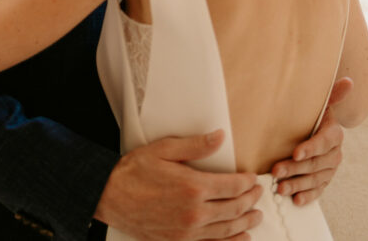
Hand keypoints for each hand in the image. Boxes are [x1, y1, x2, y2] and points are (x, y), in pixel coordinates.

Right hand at [95, 130, 262, 240]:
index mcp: (193, 187)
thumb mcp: (164, 150)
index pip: (232, 186)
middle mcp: (194, 213)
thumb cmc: (134, 172)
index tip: (253, 178)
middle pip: (234, 208)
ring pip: (227, 229)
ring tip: (256, 215)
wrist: (109, 196)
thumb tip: (220, 137)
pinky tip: (240, 238)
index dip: (247, 182)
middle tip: (259, 193)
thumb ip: (195, 145)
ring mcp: (187, 232)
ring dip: (245, 222)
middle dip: (250, 200)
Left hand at [271, 78, 352, 205]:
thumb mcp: (322, 105)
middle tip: (275, 171)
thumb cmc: (315, 115)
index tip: (295, 153)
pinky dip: (307, 196)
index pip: (323, 142)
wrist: (318, 130)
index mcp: (334, 134)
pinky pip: (317, 191)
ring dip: (297, 184)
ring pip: (314, 179)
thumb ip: (333, 95)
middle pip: (315, 164)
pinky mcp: (324, 181)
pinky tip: (295, 200)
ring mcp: (329, 170)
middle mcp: (335, 154)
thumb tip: (349, 81)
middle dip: (295, 168)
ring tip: (280, 187)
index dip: (310, 148)